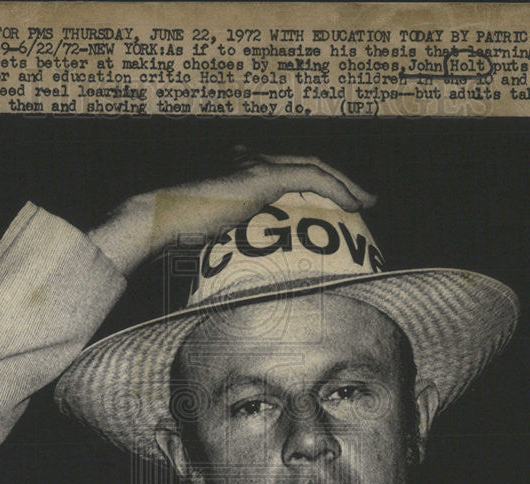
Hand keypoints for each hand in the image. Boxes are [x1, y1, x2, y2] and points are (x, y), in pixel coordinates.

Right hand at [89, 150, 375, 275]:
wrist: (162, 222)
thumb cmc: (180, 238)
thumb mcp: (219, 240)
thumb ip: (241, 244)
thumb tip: (251, 274)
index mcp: (243, 175)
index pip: (291, 174)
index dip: (319, 185)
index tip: (339, 204)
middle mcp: (252, 164)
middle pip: (309, 165)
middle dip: (340, 180)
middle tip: (363, 200)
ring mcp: (256, 167)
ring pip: (315, 167)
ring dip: (346, 183)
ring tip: (367, 202)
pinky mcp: (261, 176)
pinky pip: (310, 177)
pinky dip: (336, 188)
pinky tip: (353, 204)